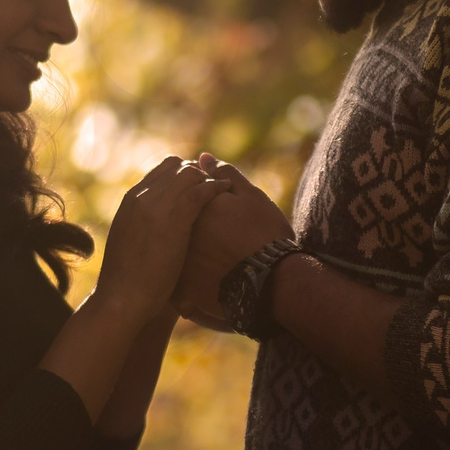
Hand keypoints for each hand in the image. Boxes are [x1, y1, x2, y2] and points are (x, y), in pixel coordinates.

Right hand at [96, 156, 223, 313]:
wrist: (121, 298)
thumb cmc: (127, 281)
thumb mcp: (130, 242)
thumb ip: (143, 226)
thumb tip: (157, 227)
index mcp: (130, 200)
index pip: (162, 170)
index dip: (182, 174)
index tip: (198, 185)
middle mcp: (142, 196)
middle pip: (177, 166)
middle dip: (198, 172)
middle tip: (215, 183)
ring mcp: (158, 205)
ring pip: (190, 174)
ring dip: (209, 177)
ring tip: (224, 186)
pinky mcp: (175, 219)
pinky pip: (201, 191)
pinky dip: (216, 187)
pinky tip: (226, 191)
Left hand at [173, 169, 289, 329]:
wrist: (275, 283)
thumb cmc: (266, 235)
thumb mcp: (250, 197)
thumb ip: (224, 173)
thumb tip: (203, 156)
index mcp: (189, 207)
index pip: (185, 198)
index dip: (205, 206)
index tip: (223, 217)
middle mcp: (176, 234)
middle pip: (176, 227)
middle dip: (191, 230)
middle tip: (222, 240)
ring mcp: (176, 265)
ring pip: (174, 258)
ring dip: (186, 257)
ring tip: (216, 261)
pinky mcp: (181, 293)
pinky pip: (177, 288)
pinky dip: (189, 285)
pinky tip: (208, 282)